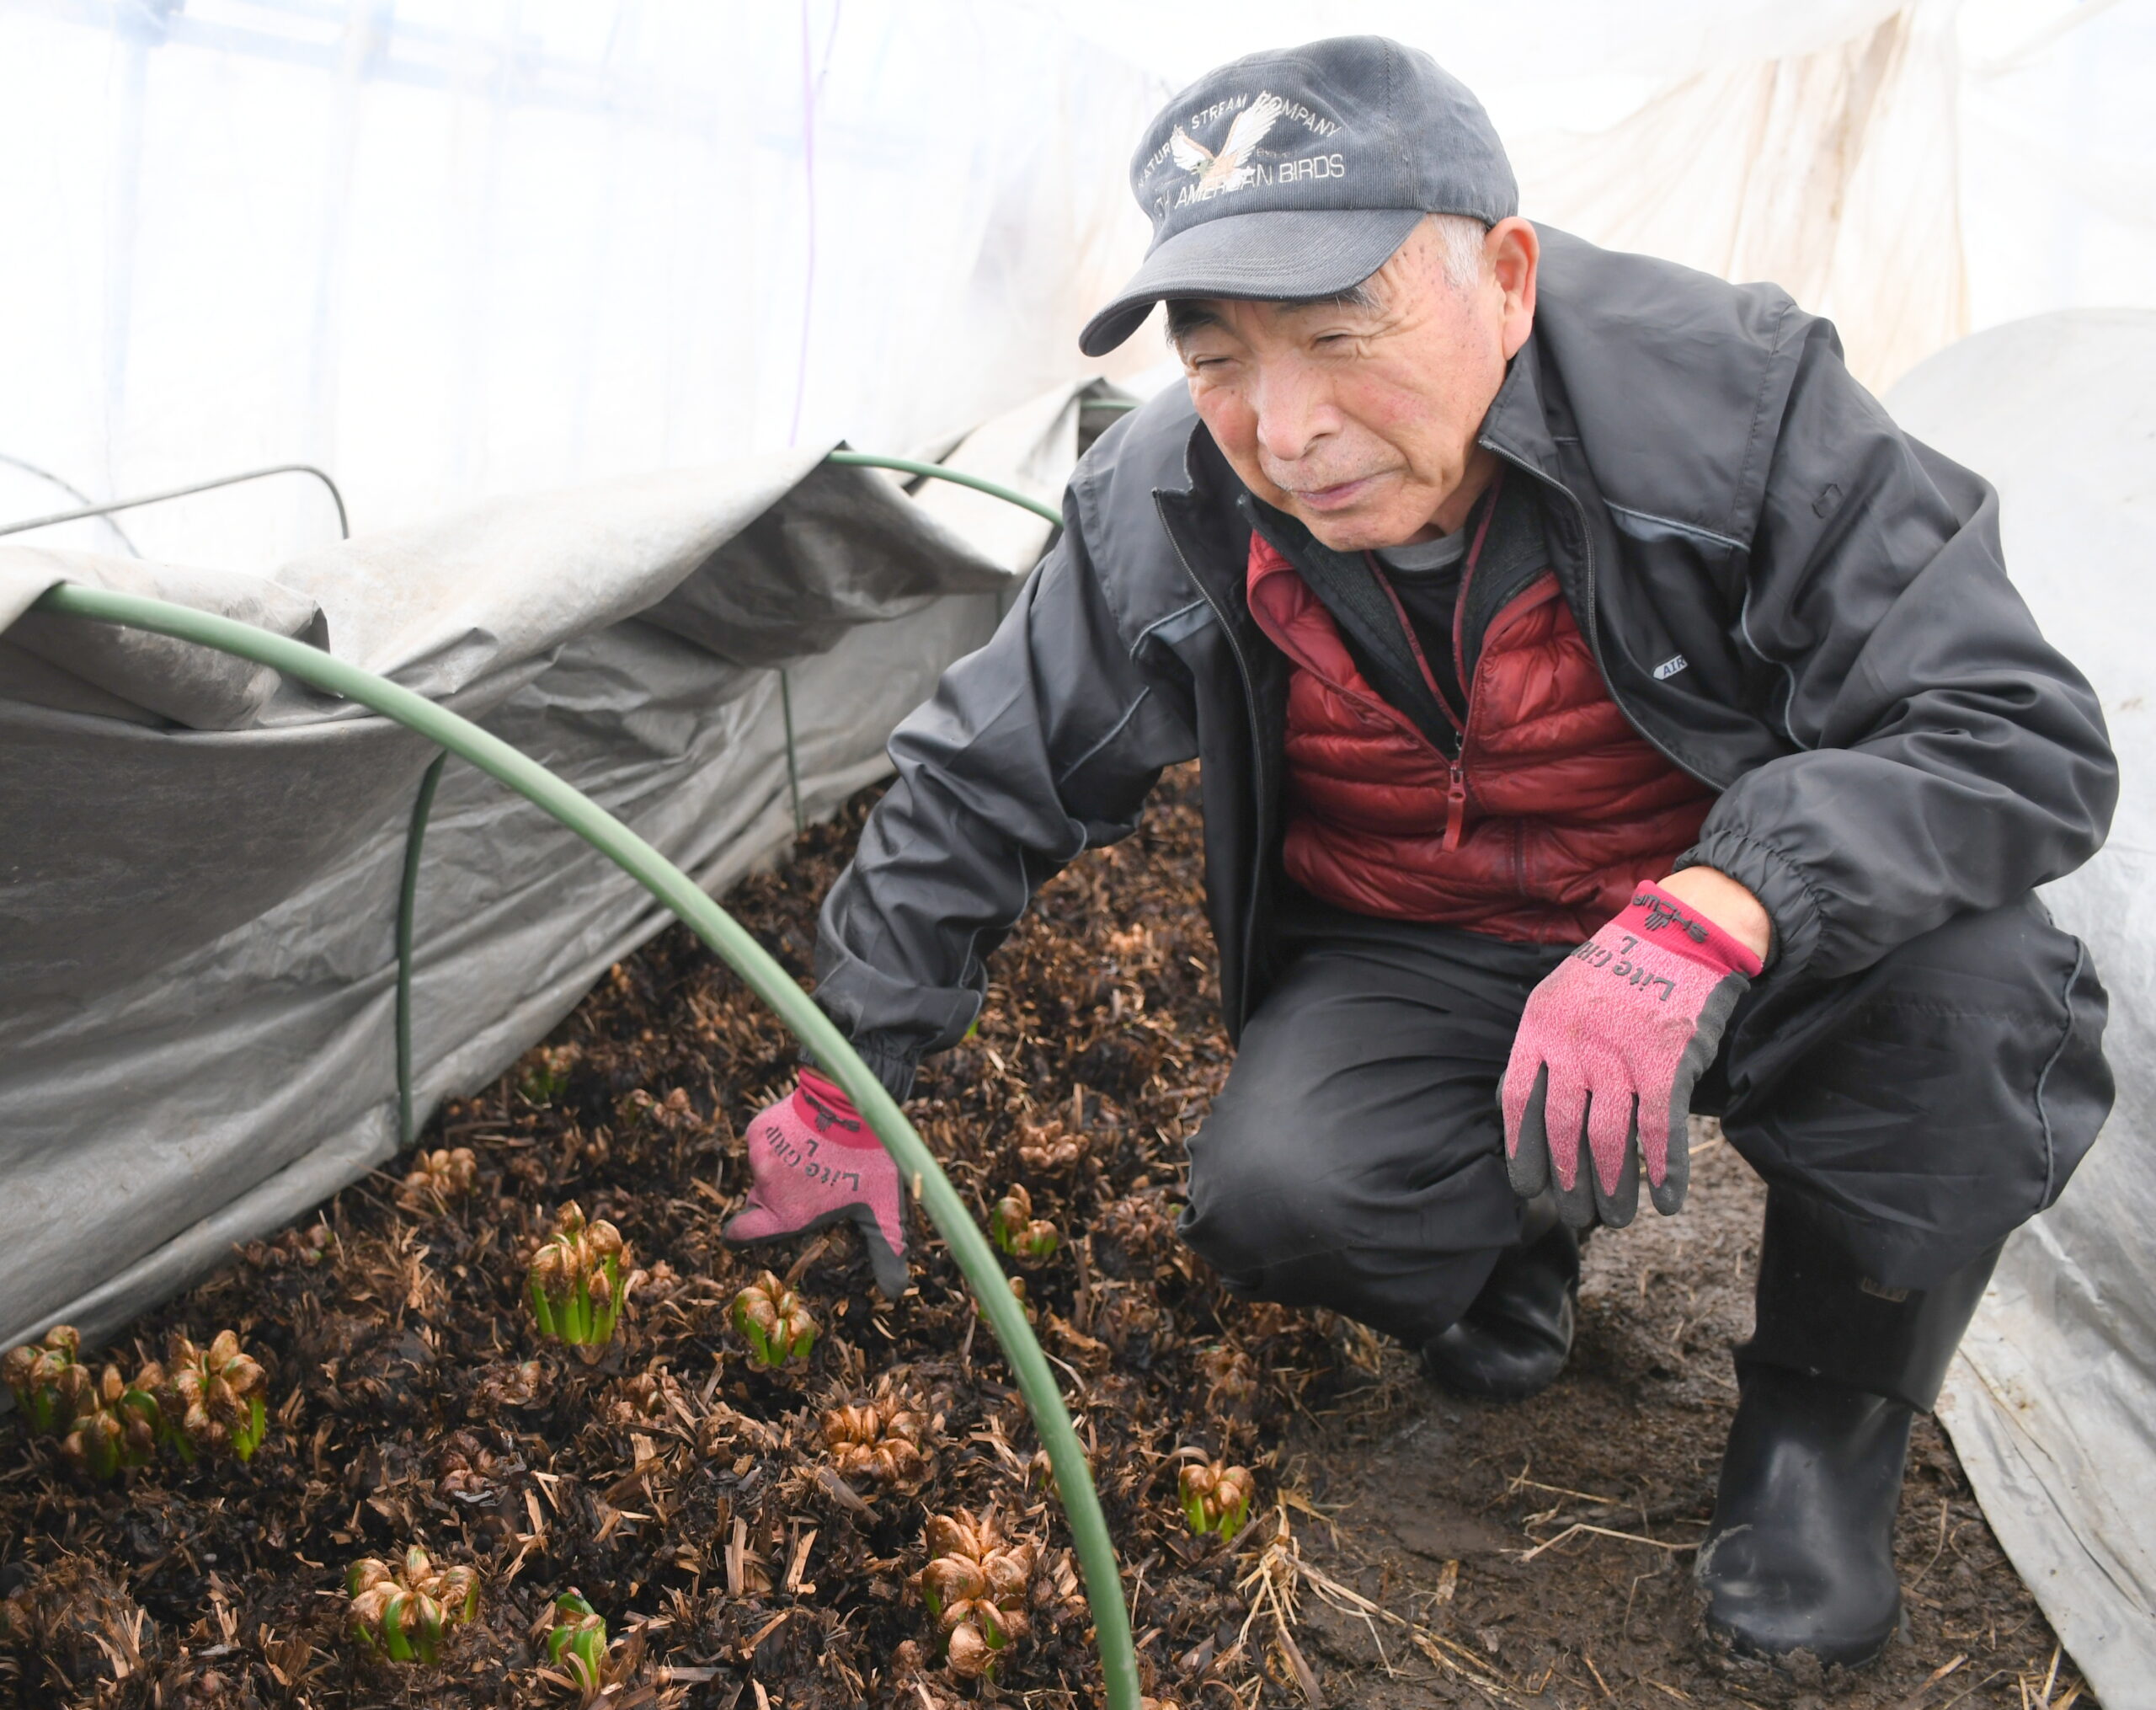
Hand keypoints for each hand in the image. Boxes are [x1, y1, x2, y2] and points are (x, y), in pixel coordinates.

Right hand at [723, 1069, 907, 1295]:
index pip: (740, 1235)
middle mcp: (765, 1188)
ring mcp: (758, 1156)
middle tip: (812, 1184)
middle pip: (759, 1202)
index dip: (743, 1235)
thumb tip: (894, 1293)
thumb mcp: (884, 1208)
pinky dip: (780, 1139)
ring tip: (817, 1153)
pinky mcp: (758, 1128)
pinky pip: (764, 1141)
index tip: (751, 1231)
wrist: (854, 1099)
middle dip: (779, 1197)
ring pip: (763, 1169)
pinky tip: (807, 1133)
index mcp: (787, 1215)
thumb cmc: (871, 1157)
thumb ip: (886, 1252)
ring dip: (783, 1165)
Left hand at [1501, 881, 1763, 1227]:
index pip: (1517, 1101)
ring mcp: (1621, 1053)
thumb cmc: (1618, 972)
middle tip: (1575, 1215)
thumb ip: (1544, 1046)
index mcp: (1539, 1025)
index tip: (1528, 1187)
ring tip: (1615, 1218)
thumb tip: (1525, 1109)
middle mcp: (1575, 1043)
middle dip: (1569, 1182)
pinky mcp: (1668, 1061)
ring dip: (1614, 1187)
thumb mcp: (1561, 995)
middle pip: (1563, 1130)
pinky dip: (1665, 1171)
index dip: (1522, 1151)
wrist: (1681, 932)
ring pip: (1611, 1139)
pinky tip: (1666, 1201)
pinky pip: (1662, 1130)